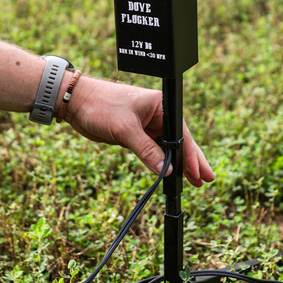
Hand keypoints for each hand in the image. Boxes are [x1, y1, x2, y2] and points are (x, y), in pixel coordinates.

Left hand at [64, 76, 213, 187]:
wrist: (76, 102)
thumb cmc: (100, 105)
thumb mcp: (125, 129)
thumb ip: (146, 150)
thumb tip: (166, 170)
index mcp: (160, 105)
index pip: (181, 133)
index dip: (190, 155)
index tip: (198, 172)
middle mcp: (157, 114)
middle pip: (180, 141)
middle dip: (192, 160)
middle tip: (206, 179)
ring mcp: (147, 125)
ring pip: (167, 148)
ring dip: (178, 164)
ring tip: (194, 181)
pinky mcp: (136, 134)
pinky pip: (154, 150)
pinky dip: (162, 162)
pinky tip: (171, 173)